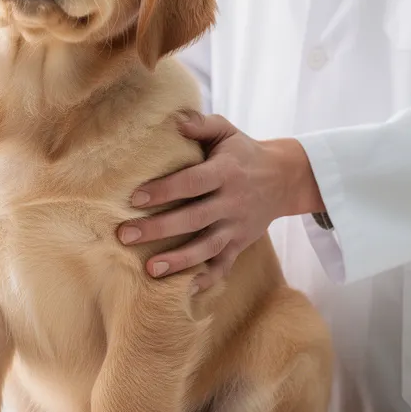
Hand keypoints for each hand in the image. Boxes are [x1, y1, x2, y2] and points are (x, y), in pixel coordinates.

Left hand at [116, 112, 323, 291]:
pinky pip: (224, 265)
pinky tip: (184, 291)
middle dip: (159, 229)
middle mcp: (232, 202)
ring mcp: (237, 227)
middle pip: (194, 219)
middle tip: (125, 235)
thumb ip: (201, 124)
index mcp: (226, 172)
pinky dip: (206, 279)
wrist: (285, 178)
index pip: (192, 183)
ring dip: (179, 261)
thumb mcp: (227, 131)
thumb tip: (174, 120)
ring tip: (150, 270)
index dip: (165, 191)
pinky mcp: (241, 244)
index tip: (134, 198)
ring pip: (208, 248)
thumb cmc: (243, 152)